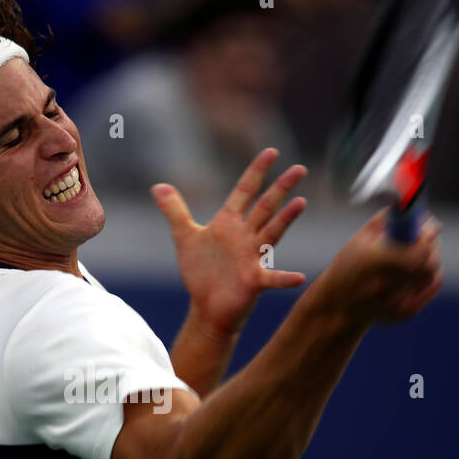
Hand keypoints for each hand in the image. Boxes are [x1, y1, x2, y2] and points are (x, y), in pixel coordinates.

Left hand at [151, 148, 307, 338]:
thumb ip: (175, 211)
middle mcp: (245, 236)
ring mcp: (251, 258)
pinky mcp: (253, 281)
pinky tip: (299, 277)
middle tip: (300, 168)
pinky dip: (284, 278)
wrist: (207, 306)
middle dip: (281, 188)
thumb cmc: (201, 271)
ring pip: (272, 233)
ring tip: (301, 202)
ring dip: (286, 219)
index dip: (256, 171)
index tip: (272, 152)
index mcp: (229, 223)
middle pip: (265, 207)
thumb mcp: (184, 236)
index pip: (245, 191)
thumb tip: (157, 186)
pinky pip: (271, 278)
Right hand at [317, 209, 443, 325]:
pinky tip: (421, 266)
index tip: (430, 225)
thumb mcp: (359, 240)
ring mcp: (396, 304)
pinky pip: (430, 288)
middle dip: (431, 245)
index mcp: (372, 264)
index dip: (428, 236)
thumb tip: (413, 208)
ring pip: (432, 274)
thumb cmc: (347, 268)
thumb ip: (385, 220)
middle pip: (428, 263)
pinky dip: (430, 274)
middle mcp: (385, 287)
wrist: (338, 307)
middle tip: (428, 234)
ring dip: (431, 258)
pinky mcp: (404, 314)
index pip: (416, 252)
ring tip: (421, 250)